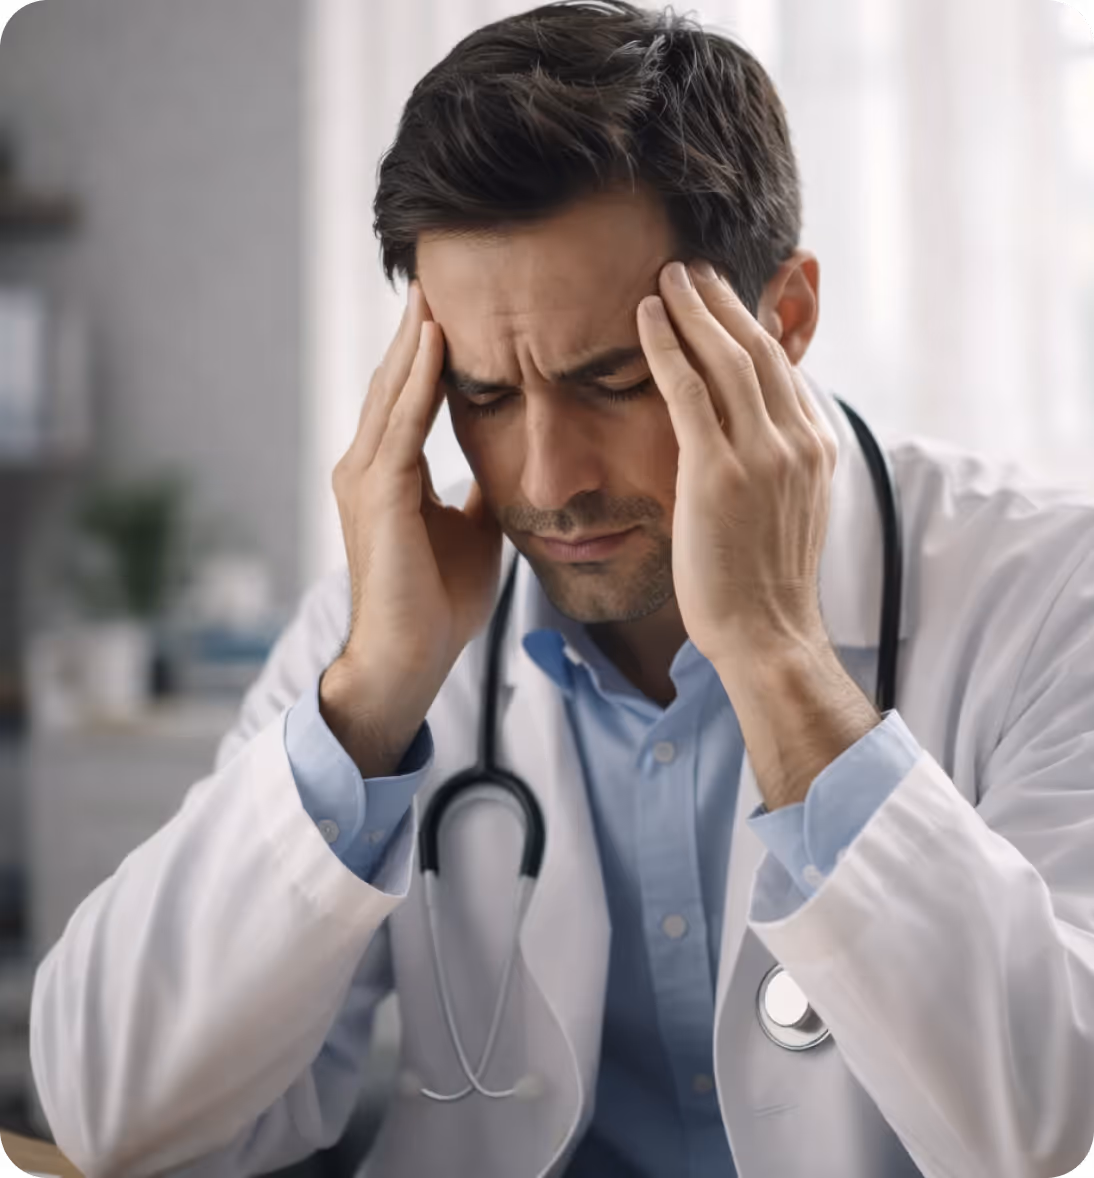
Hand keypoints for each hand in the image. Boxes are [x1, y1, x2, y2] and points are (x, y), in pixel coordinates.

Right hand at [327, 282, 502, 743]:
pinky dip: (419, 384)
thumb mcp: (472, 529)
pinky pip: (402, 429)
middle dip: (415, 328)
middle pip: (394, 381)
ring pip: (392, 394)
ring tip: (435, 289)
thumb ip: (482, 489)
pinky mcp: (378, 500)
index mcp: (388, 472)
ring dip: (414, 341)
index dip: (429, 352)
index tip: (455, 305)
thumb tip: (512, 457)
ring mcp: (365, 480)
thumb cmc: (438, 601)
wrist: (410, 661)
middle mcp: (366, 466)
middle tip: (436, 273)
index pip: (409, 396)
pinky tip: (438, 344)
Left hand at [635, 260, 838, 671]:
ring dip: (694, 310)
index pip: (782, 368)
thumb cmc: (764, 582)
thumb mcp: (785, 510)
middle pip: (759, 350)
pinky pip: (690, 392)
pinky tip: (647, 317)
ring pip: (727, 359)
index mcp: (816, 448)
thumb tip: (748, 435)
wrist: (766, 633)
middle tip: (691, 268)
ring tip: (668, 276)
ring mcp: (762, 456)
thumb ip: (773, 462)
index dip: (749, 325)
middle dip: (723, 302)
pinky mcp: (719, 474)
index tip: (721, 298)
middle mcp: (797, 441)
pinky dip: (667, 347)